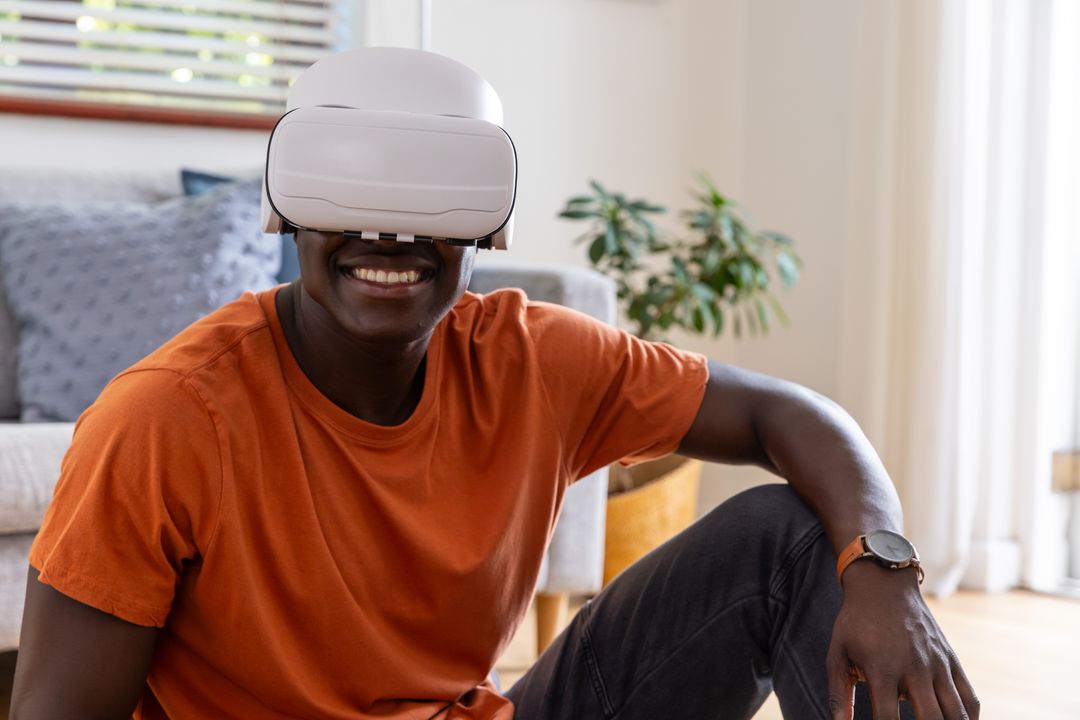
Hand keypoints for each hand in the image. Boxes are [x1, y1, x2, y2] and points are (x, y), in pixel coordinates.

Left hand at [825, 563, 979, 718]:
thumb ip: (838, 694)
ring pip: (957, 715)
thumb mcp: (837, 654)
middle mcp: (914, 668)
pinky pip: (971, 700)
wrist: (883, 585)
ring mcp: (938, 664)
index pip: (887, 719)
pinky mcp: (951, 661)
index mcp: (882, 668)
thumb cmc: (855, 623)